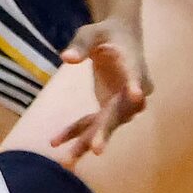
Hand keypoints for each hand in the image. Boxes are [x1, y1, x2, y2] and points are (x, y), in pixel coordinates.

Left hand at [47, 19, 150, 158]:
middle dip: (106, 131)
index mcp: (134, 65)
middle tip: (97, 149)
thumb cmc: (106, 33)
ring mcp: (123, 104)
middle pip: (120, 112)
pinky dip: (75, 133)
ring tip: (66, 161)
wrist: (120, 39)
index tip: (137, 96)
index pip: (135, 76)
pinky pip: (94, 124)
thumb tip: (66, 58)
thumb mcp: (91, 32)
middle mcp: (135, 90)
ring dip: (86, 142)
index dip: (136, 86)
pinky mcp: (110, 110)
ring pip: (106, 125)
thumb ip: (81, 44)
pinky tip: (54, 142)